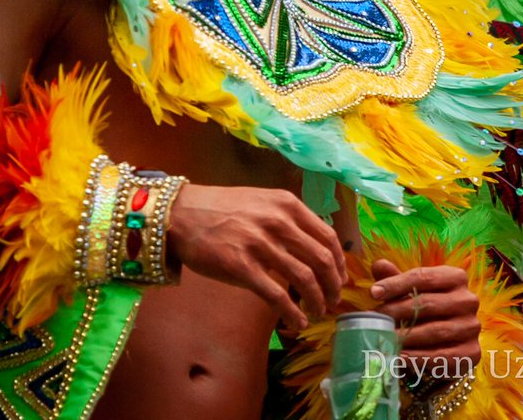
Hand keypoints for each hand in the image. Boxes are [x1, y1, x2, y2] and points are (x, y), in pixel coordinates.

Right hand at [166, 183, 347, 328]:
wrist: (182, 213)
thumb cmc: (222, 209)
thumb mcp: (261, 201)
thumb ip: (287, 219)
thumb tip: (313, 247)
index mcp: (286, 204)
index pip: (327, 236)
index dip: (339, 263)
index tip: (340, 279)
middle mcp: (277, 221)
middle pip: (322, 259)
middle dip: (332, 286)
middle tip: (332, 301)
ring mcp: (260, 243)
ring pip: (304, 279)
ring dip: (316, 301)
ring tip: (316, 312)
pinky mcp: (242, 267)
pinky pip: (277, 295)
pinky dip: (292, 313)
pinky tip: (295, 321)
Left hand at [369, 259, 480, 376]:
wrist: (452, 337)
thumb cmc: (428, 306)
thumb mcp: (414, 289)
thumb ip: (397, 278)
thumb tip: (378, 266)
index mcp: (456, 277)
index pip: (423, 276)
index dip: (396, 284)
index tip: (373, 293)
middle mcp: (468, 300)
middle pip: (428, 303)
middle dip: (397, 311)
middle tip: (375, 318)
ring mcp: (472, 327)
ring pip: (435, 331)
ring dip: (406, 336)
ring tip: (384, 338)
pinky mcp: (472, 353)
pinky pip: (443, 356)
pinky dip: (418, 357)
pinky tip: (400, 356)